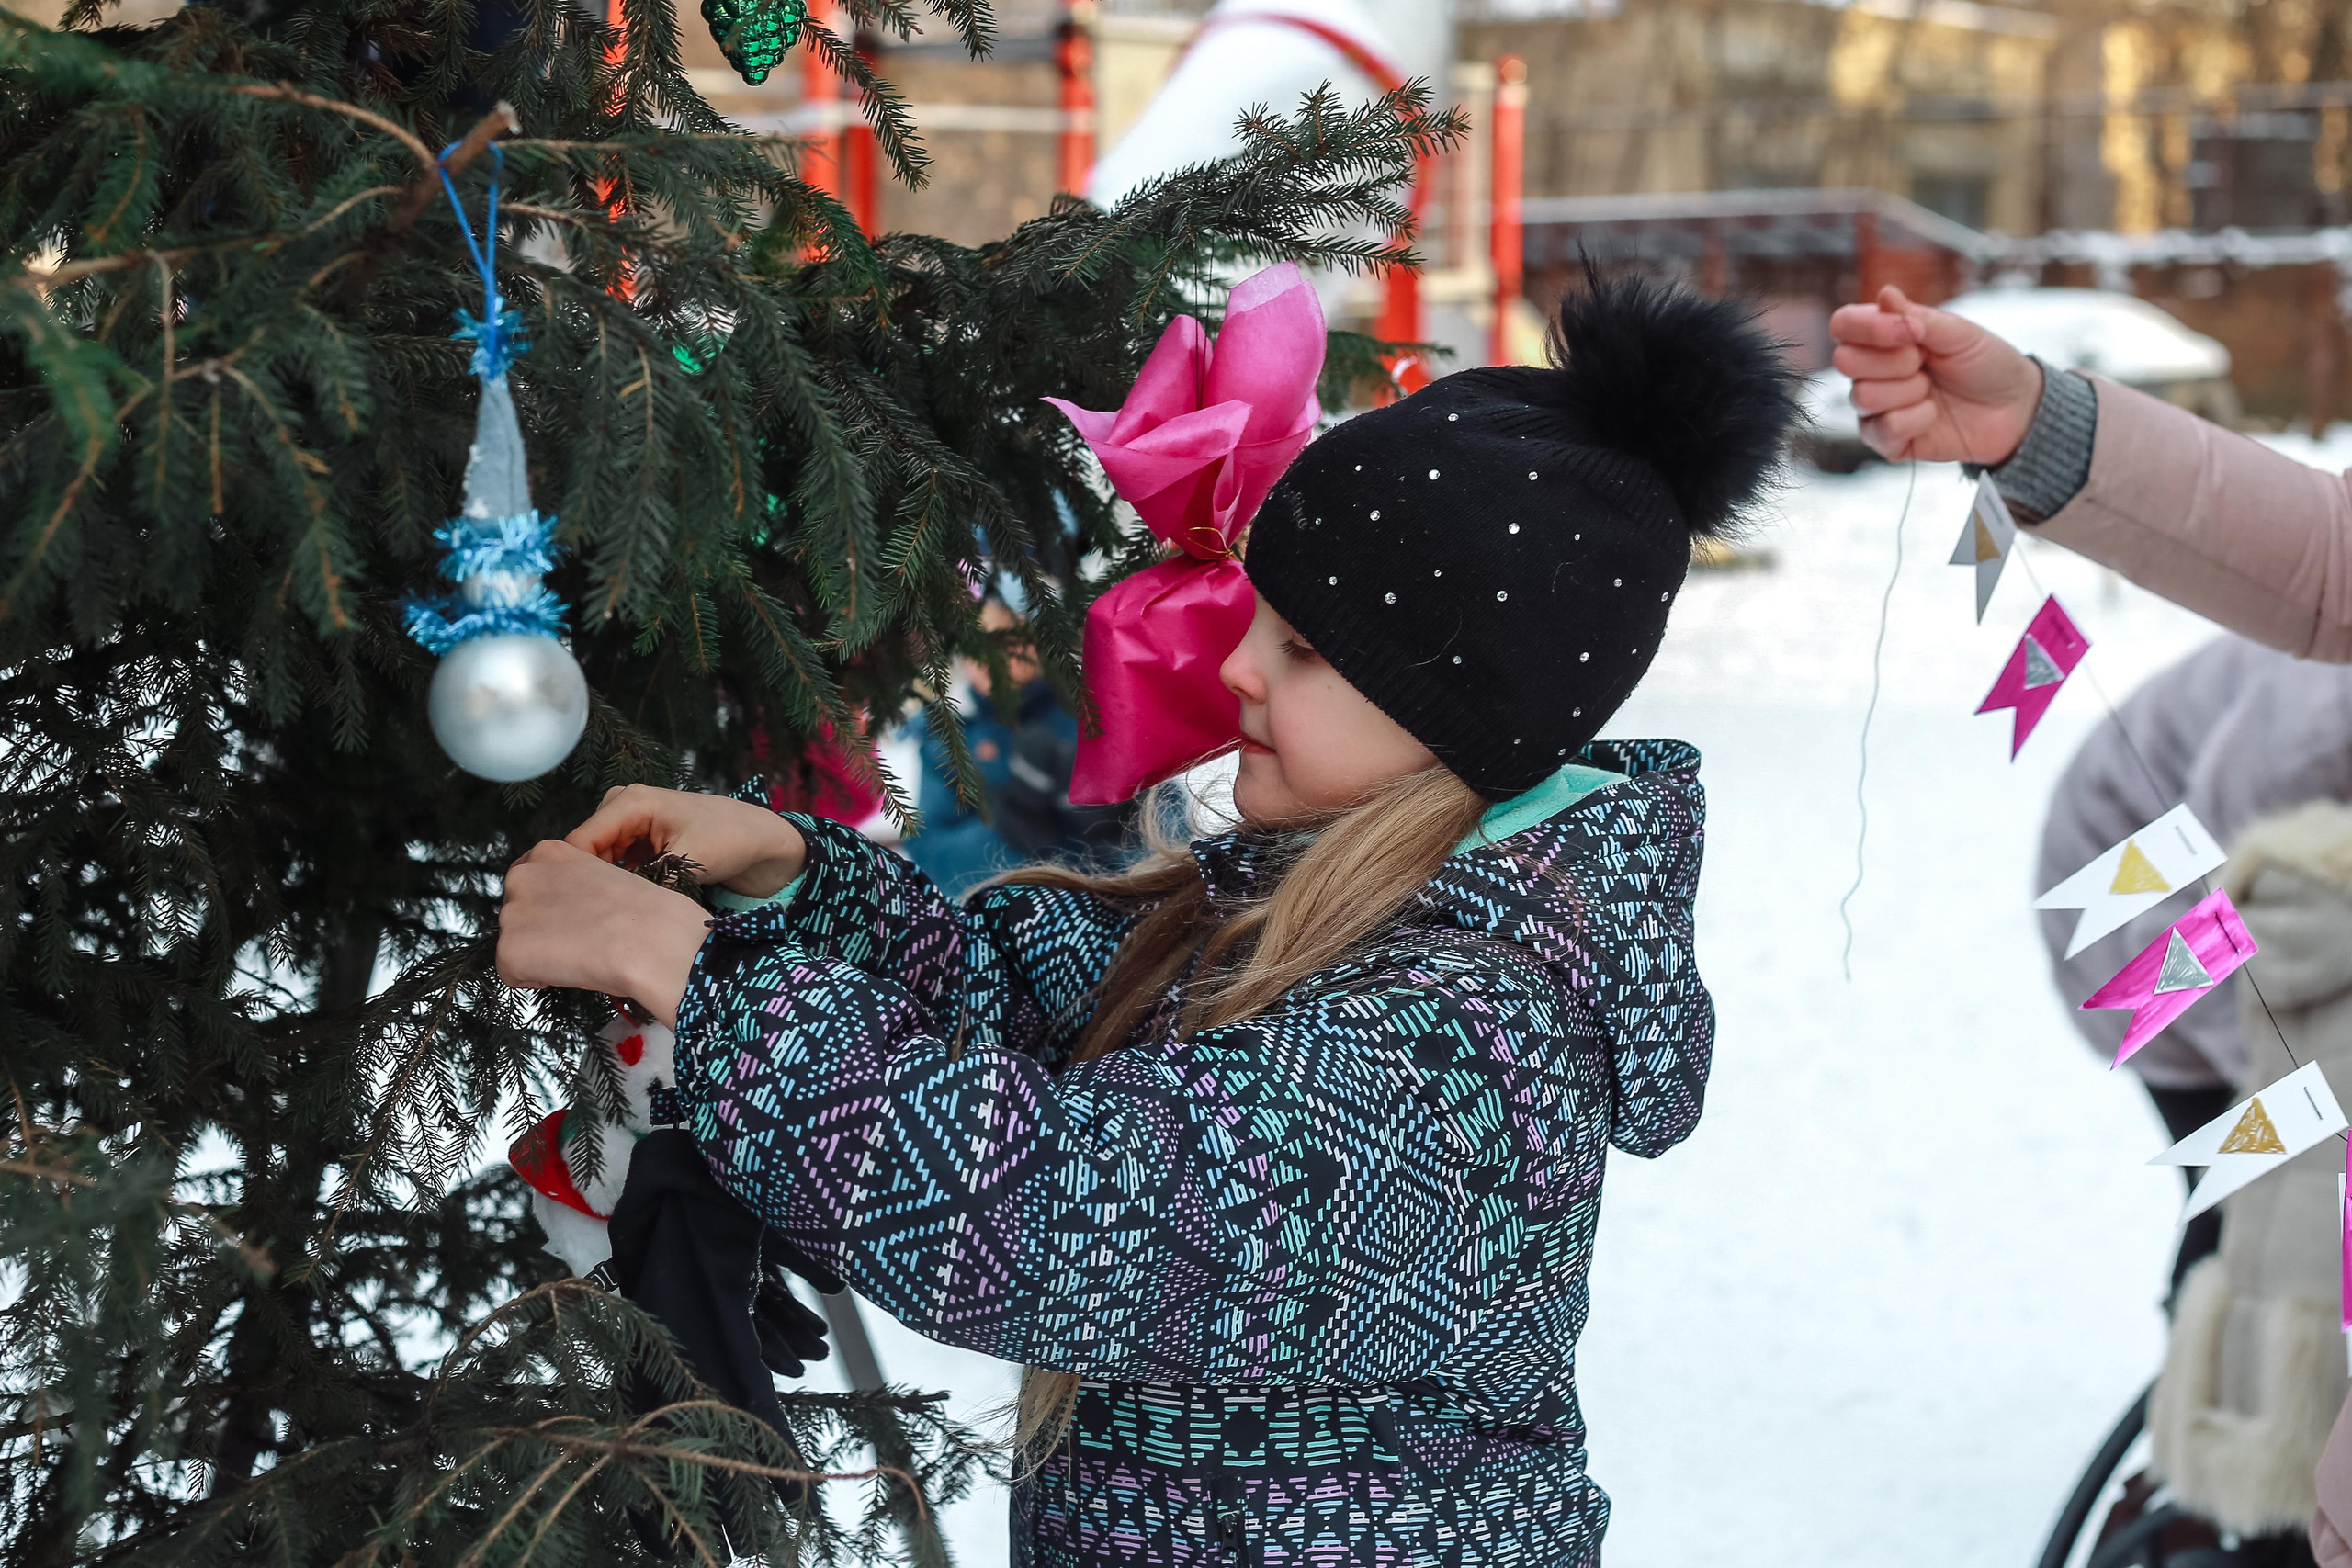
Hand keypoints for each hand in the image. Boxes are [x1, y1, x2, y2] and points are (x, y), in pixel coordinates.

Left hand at [498, 840, 711, 1025]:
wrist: (653, 941)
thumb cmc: (646, 914)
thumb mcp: (606, 877)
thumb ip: (575, 886)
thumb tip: (566, 911)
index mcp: (549, 853)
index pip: (530, 882)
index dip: (551, 906)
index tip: (573, 918)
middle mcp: (522, 876)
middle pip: (518, 912)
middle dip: (541, 929)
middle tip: (580, 940)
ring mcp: (511, 914)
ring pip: (516, 943)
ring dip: (540, 954)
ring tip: (580, 954)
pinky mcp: (509, 951)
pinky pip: (512, 974)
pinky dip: (537, 980)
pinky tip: (571, 970)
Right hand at [565, 784, 806, 897]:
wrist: (759, 839)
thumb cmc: (729, 842)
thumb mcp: (684, 865)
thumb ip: (643, 883)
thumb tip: (610, 907)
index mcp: (630, 802)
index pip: (578, 842)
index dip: (574, 878)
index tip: (577, 912)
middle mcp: (622, 804)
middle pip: (584, 851)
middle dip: (590, 882)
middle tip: (599, 918)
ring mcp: (629, 820)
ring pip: (597, 860)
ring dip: (606, 884)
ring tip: (617, 911)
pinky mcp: (638, 836)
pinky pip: (614, 861)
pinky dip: (620, 881)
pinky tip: (629, 903)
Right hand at [1828, 285, 2043, 465]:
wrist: (2014, 407)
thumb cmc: (1985, 363)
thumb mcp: (1958, 333)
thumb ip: (1918, 317)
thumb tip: (1885, 293)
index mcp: (1882, 337)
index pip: (1844, 325)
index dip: (1869, 328)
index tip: (1913, 333)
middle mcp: (1871, 371)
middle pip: (1846, 361)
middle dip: (1895, 361)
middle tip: (1926, 363)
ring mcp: (1875, 407)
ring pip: (1862, 396)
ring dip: (1909, 391)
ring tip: (1932, 390)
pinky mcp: (1886, 440)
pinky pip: (1881, 430)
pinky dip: (1915, 420)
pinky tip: (1932, 415)